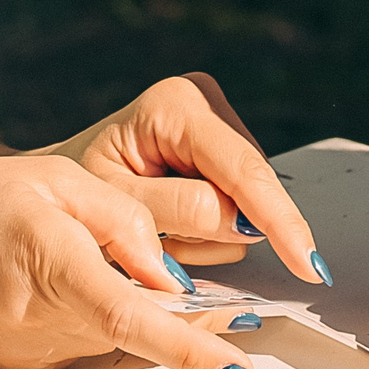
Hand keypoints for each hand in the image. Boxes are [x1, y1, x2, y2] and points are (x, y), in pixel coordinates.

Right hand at [0, 152, 262, 368]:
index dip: (186, 346)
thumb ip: (124, 223)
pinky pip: (85, 349)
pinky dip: (100, 323)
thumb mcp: (60, 181)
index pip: (128, 315)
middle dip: (184, 314)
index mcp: (50, 262)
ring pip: (113, 340)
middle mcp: (38, 319)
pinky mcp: (24, 368)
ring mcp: (29, 351)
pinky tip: (75, 289)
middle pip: (135, 328)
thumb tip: (174, 276)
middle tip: (225, 300)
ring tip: (113, 267)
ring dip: (139, 312)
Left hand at [38, 72, 325, 285]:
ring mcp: (216, 121)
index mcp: (173, 106)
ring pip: (250, 200)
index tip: (306, 265)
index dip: (278, 220)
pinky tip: (175, 222)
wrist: (62, 187)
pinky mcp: (222, 146)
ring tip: (161, 229)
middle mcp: (203, 102)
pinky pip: (241, 202)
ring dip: (212, 232)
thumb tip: (244, 224)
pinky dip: (213, 227)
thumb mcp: (117, 207)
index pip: (242, 170)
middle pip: (252, 184)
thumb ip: (180, 211)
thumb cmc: (79, 195)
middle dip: (224, 228)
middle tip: (165, 242)